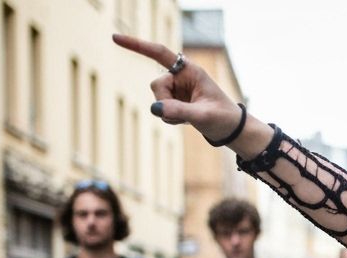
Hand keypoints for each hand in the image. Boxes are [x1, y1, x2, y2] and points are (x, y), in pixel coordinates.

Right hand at [112, 34, 245, 141]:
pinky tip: (185, 120)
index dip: (137, 45)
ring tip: (189, 117)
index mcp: (190, 70)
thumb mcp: (202, 115)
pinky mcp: (174, 101)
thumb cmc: (223, 118)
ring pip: (156, 99)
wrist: (231, 130)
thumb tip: (154, 108)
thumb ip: (178, 110)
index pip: (159, 53)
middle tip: (184, 114)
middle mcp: (181, 76)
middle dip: (165, 102)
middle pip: (156, 85)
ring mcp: (176, 89)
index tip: (115, 38)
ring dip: (169, 113)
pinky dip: (170, 118)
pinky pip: (160, 109)